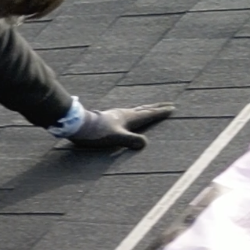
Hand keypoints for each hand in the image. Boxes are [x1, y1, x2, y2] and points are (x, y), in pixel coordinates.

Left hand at [61, 103, 175, 152]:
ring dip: (145, 110)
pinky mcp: (107, 119)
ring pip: (135, 111)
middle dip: (156, 108)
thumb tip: (145, 144)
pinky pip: (125, 115)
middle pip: (144, 109)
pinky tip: (127, 118)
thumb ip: (130, 141)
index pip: (148, 114)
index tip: (172, 108)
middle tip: (167, 104)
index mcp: (128, 118)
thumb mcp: (115, 137)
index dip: (160, 112)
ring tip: (149, 110)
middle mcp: (123, 114)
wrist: (76, 125)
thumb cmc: (96, 132)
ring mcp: (115, 115)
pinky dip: (133, 114)